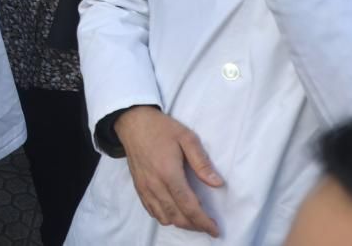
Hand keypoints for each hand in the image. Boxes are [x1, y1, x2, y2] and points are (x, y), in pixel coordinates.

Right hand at [115, 106, 222, 235]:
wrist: (133, 122)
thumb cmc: (161, 128)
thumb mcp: (186, 137)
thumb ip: (202, 162)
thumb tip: (217, 183)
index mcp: (169, 173)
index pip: (188, 206)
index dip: (203, 222)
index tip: (215, 230)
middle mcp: (155, 185)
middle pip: (177, 217)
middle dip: (194, 226)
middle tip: (208, 225)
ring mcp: (145, 188)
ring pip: (164, 218)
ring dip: (181, 223)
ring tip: (193, 219)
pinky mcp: (138, 188)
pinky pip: (152, 211)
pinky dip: (165, 217)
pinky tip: (174, 212)